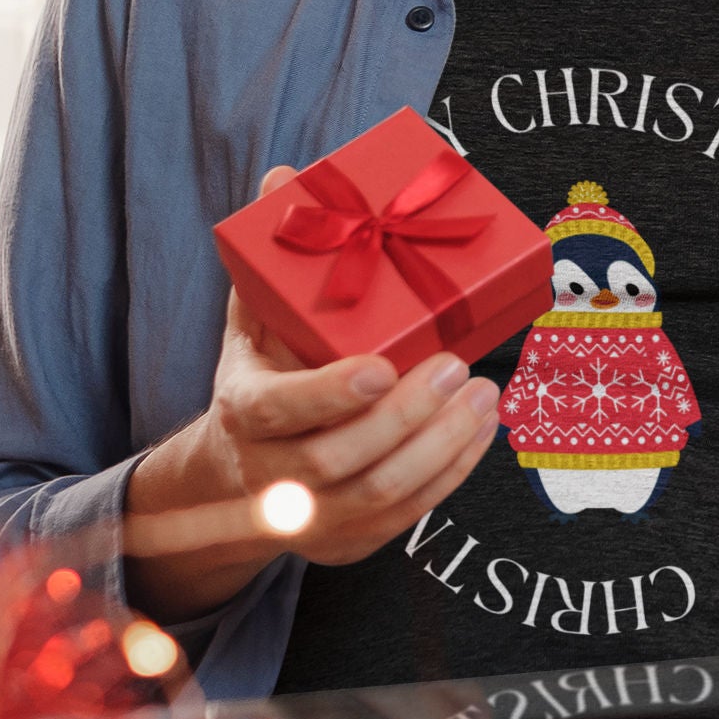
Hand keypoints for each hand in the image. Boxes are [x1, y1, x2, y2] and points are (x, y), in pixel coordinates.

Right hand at [124, 165, 503, 619]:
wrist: (235, 470)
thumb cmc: (261, 374)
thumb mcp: (254, 316)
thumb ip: (277, 257)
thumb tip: (286, 176)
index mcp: (242, 412)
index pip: (281, 412)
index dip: (330, 394)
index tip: (383, 367)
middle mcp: (268, 475)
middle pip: (338, 460)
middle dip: (406, 417)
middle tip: (456, 368)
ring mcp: (308, 518)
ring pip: (379, 496)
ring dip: (440, 447)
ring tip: (483, 395)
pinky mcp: (345, 542)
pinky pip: (404, 517)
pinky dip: (449, 475)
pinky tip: (479, 432)